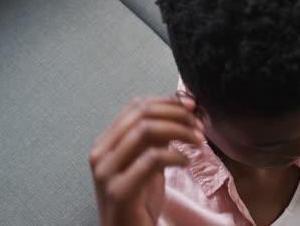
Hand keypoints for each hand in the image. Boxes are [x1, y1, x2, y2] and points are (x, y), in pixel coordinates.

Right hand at [89, 95, 203, 225]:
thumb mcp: (148, 161)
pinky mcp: (119, 191)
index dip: (167, 101)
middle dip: (177, 114)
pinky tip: (186, 162)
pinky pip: (152, 159)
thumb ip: (157, 136)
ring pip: (146, 131)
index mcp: (106, 142)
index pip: (136, 105)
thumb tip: (181, 107)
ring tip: (198, 141)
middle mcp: (101, 153)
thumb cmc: (139, 199)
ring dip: (180, 131)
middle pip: (141, 114)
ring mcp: (106, 172)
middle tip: (199, 125)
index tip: (191, 105)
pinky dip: (176, 155)